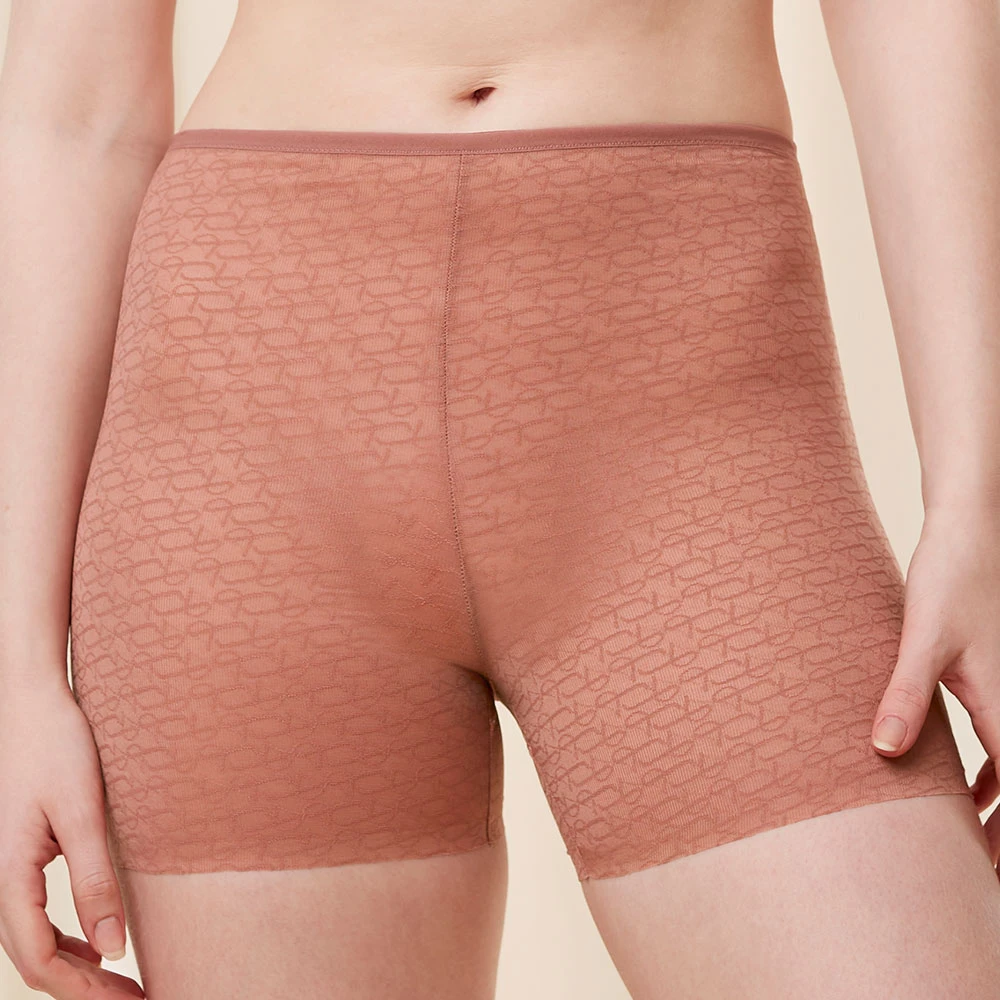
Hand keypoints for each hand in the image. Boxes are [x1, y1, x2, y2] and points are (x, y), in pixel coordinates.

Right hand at [0, 677, 143, 997]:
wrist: (31, 701)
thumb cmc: (57, 746)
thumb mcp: (84, 811)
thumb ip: (95, 879)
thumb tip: (114, 947)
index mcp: (9, 875)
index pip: (39, 959)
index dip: (85, 992)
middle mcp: (1, 879)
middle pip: (34, 958)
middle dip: (83, 991)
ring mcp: (8, 868)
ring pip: (34, 940)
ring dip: (76, 970)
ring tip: (122, 985)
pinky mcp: (23, 854)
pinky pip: (37, 916)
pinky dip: (68, 941)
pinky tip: (99, 945)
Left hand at [871, 504, 999, 863]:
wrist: (969, 534)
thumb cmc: (950, 580)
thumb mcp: (922, 640)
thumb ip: (904, 694)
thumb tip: (883, 750)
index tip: (987, 871)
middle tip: (980, 872)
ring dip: (997, 804)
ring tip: (973, 842)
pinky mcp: (990, 677)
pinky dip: (990, 773)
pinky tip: (966, 787)